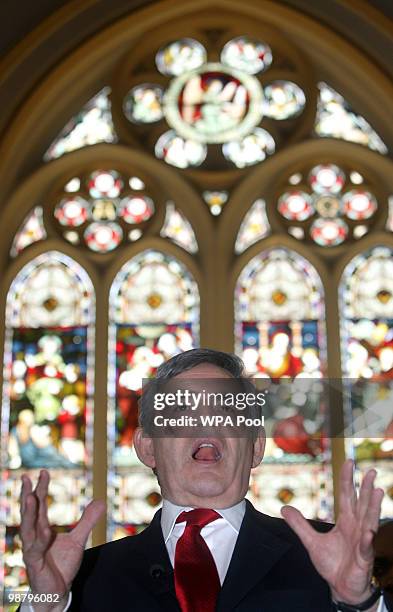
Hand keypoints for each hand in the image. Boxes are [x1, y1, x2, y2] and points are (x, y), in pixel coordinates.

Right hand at [20, 470, 104, 609]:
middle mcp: (33, 537)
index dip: (41, 488)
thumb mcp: (78, 540)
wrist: (57, 593)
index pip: (39, 505)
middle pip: (29, 513)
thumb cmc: (61, 565)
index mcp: (41, 529)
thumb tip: (100, 501)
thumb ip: (87, 521)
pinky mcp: (34, 564)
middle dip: (27, 495)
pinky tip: (45, 530)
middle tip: (26, 478)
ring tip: (31, 497)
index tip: (43, 472)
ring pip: (27, 529)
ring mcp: (32, 550)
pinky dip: (39, 539)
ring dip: (29, 513)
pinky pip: (34, 550)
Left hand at [281, 459, 383, 607]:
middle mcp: (357, 527)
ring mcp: (362, 541)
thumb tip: (284, 508)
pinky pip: (366, 547)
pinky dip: (368, 539)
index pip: (348, 495)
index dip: (348, 479)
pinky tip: (369, 532)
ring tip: (378, 490)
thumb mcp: (312, 541)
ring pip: (369, 520)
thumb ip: (299, 525)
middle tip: (370, 471)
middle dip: (366, 487)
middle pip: (362, 503)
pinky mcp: (364, 557)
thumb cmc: (332, 564)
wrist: (341, 588)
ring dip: (373, 506)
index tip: (349, 462)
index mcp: (346, 521)